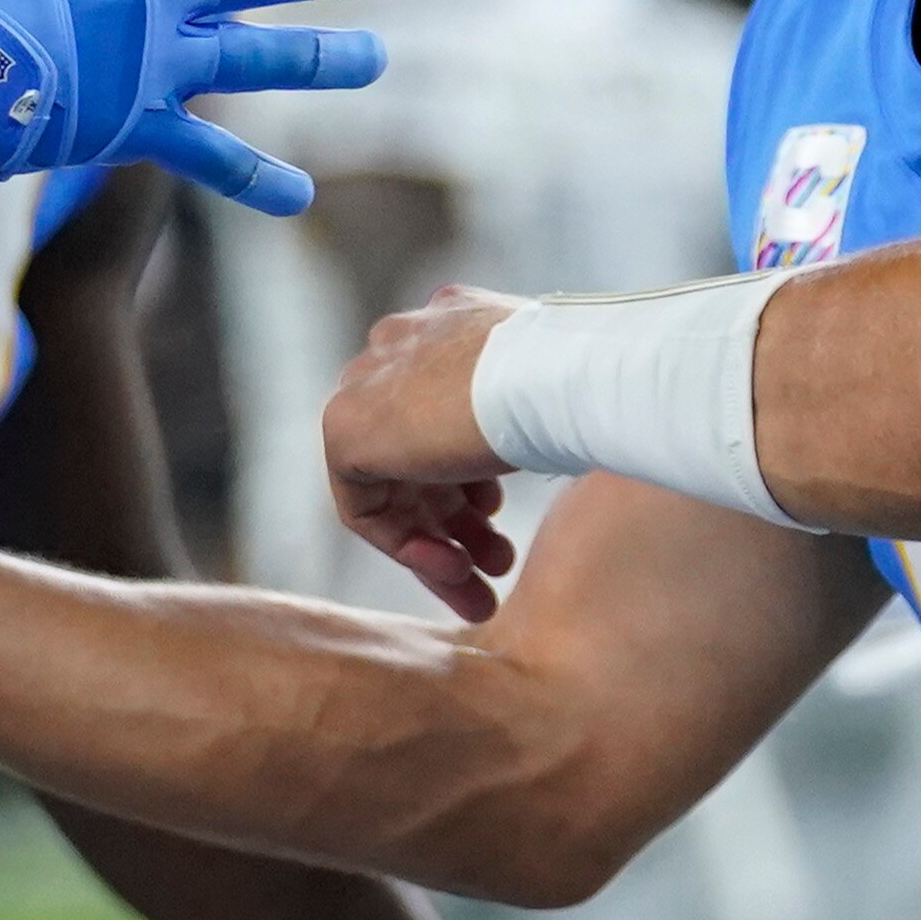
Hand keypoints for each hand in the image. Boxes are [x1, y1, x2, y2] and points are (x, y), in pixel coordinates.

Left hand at [327, 286, 524, 620]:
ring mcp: (368, 384)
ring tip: (482, 594)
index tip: (500, 516)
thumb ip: (516, 414)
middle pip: (416, 455)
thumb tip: (521, 451)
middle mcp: (401, 347)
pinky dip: (407, 548)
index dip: (471, 477)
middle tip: (498, 566)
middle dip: (457, 523)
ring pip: (394, 487)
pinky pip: (365, 507)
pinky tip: (454, 569)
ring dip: (438, 547)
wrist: (554, 374)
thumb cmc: (576, 384)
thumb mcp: (546, 395)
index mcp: (448, 325)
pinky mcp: (344, 428)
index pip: (441, 414)